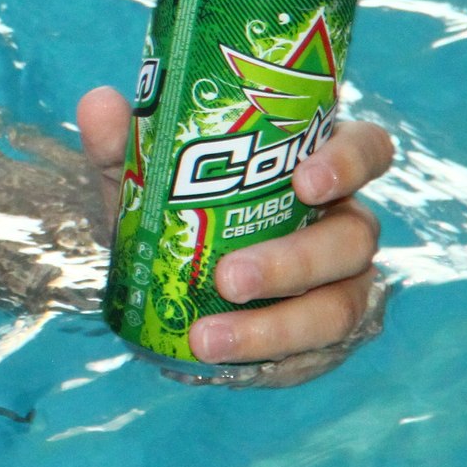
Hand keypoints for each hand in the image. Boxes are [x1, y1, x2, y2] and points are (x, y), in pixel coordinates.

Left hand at [77, 86, 392, 378]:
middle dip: (293, 262)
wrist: (166, 272)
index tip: (306, 182)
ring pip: (338, 306)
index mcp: (316, 166)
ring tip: (206, 338)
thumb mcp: (143, 173)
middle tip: (228, 277)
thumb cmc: (175, 204)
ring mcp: (343, 283)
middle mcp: (343, 223)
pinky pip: (314, 355)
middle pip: (354, 239)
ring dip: (275, 327)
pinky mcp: (325, 337)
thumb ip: (124, 140)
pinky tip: (220, 363)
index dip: (350, 163)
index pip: (367, 150)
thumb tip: (99, 103)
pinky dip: (269, 361)